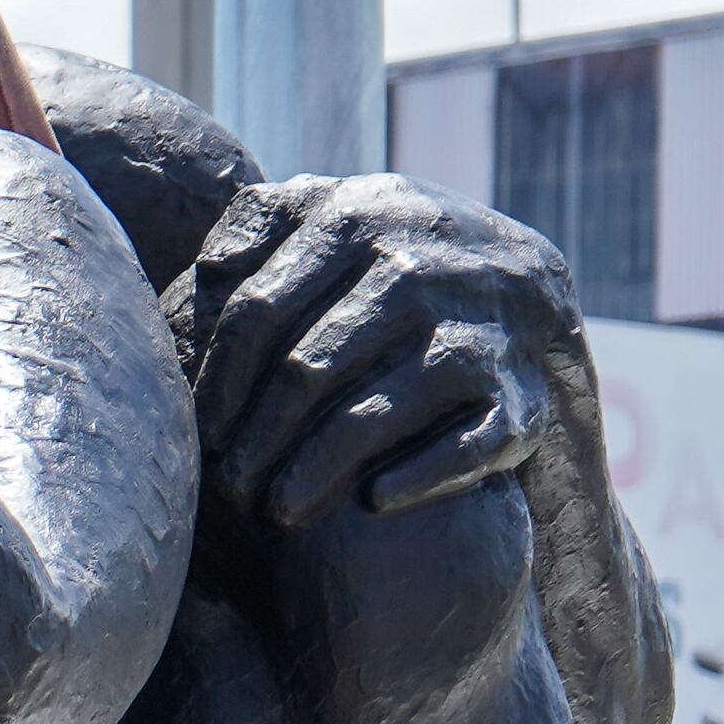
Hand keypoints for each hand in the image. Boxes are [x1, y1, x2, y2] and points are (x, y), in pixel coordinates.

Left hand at [176, 176, 582, 528]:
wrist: (524, 283)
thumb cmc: (391, 256)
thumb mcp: (334, 213)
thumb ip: (263, 221)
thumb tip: (211, 266)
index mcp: (357, 222)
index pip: (258, 311)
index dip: (218, 380)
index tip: (200, 431)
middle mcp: (417, 270)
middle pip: (305, 370)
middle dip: (255, 440)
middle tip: (227, 487)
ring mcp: (472, 333)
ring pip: (370, 417)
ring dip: (311, 474)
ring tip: (276, 511)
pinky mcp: (519, 396)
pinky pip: (463, 450)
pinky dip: (416, 479)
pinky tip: (370, 503)